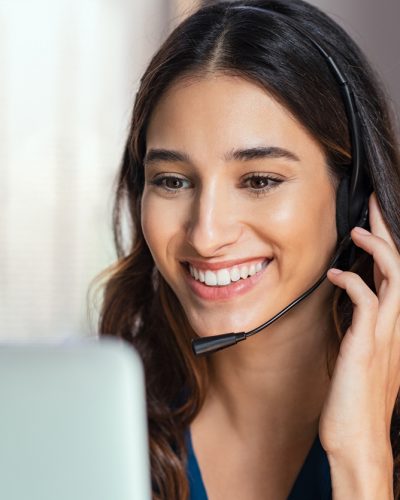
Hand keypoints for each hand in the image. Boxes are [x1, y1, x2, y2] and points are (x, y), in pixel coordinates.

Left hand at [319, 192, 399, 467]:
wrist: (359, 441)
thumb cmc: (356, 401)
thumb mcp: (363, 358)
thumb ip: (362, 330)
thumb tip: (351, 305)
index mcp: (395, 329)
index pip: (398, 277)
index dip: (389, 246)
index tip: (375, 222)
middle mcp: (396, 328)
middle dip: (388, 232)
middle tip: (374, 204)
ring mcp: (385, 336)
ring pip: (395, 277)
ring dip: (377, 248)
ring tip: (357, 231)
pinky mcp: (366, 346)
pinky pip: (367, 301)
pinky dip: (352, 281)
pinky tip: (335, 274)